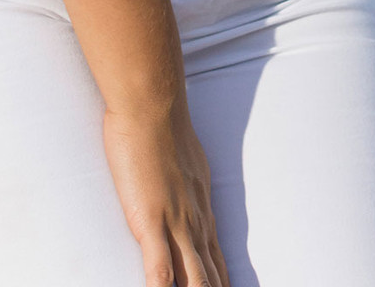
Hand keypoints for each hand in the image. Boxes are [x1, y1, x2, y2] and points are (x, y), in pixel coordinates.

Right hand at [103, 102, 229, 286]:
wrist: (152, 105)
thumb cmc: (162, 127)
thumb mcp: (184, 160)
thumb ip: (184, 183)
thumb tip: (181, 189)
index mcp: (201, 207)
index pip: (216, 257)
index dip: (223, 281)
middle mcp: (194, 221)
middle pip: (210, 274)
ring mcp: (175, 223)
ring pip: (194, 279)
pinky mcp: (150, 222)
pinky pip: (159, 270)